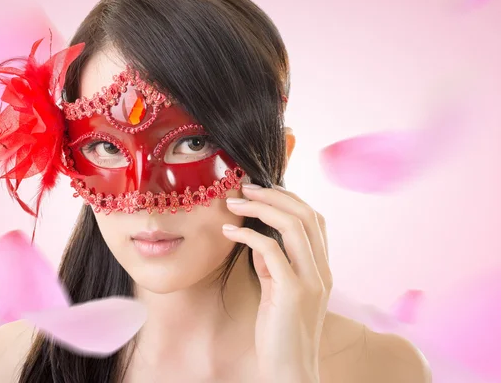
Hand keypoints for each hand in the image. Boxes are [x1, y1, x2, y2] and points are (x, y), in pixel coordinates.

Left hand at [222, 184, 331, 382]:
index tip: (262, 190)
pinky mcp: (293, 293)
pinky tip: (229, 231)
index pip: (315, 219)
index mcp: (322, 268)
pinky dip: (248, 235)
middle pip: (307, 215)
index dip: (290, 198)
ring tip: (234, 202)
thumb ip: (274, 265)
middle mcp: (322, 270)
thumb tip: (258, 239)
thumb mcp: (278, 291)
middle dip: (275, 194)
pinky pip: (271, 251)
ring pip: (295, 226)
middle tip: (245, 187)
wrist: (289, 370)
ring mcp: (311, 281)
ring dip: (262, 207)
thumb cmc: (280, 332)